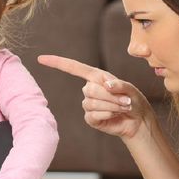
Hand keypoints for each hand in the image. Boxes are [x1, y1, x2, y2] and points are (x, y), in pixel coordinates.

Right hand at [37, 55, 156, 138]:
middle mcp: (89, 89)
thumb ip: (118, 84)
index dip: (57, 62)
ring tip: (123, 107)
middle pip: (89, 89)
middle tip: (125, 100)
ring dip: (111, 105)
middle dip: (110, 95)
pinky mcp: (91, 118)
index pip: (73, 68)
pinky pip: (93, 114)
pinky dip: (107, 114)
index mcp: (96, 77)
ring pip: (91, 102)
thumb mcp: (129, 88)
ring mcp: (88, 104)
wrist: (137, 120)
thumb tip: (106, 85)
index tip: (41, 59)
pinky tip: (115, 114)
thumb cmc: (133, 100)